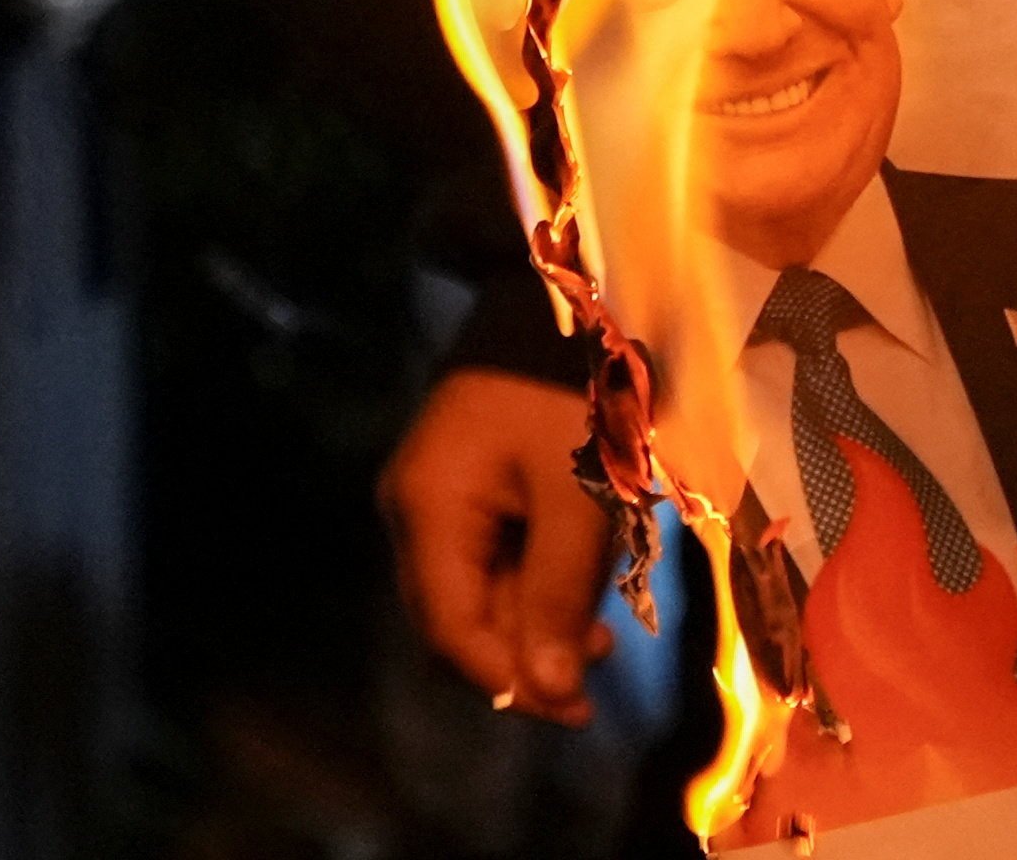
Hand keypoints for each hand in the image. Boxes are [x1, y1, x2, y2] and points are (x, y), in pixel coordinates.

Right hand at [380, 369, 615, 724]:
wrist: (559, 309)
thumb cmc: (570, 395)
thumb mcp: (577, 496)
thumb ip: (560, 594)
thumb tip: (552, 690)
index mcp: (428, 510)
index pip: (451, 628)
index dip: (508, 678)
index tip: (575, 707)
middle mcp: (415, 512)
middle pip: (457, 619)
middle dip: (525, 656)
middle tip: (597, 678)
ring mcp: (435, 501)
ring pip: (477, 596)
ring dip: (535, 624)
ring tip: (601, 636)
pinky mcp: (464, 492)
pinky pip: (490, 561)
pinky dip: (533, 587)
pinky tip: (581, 594)